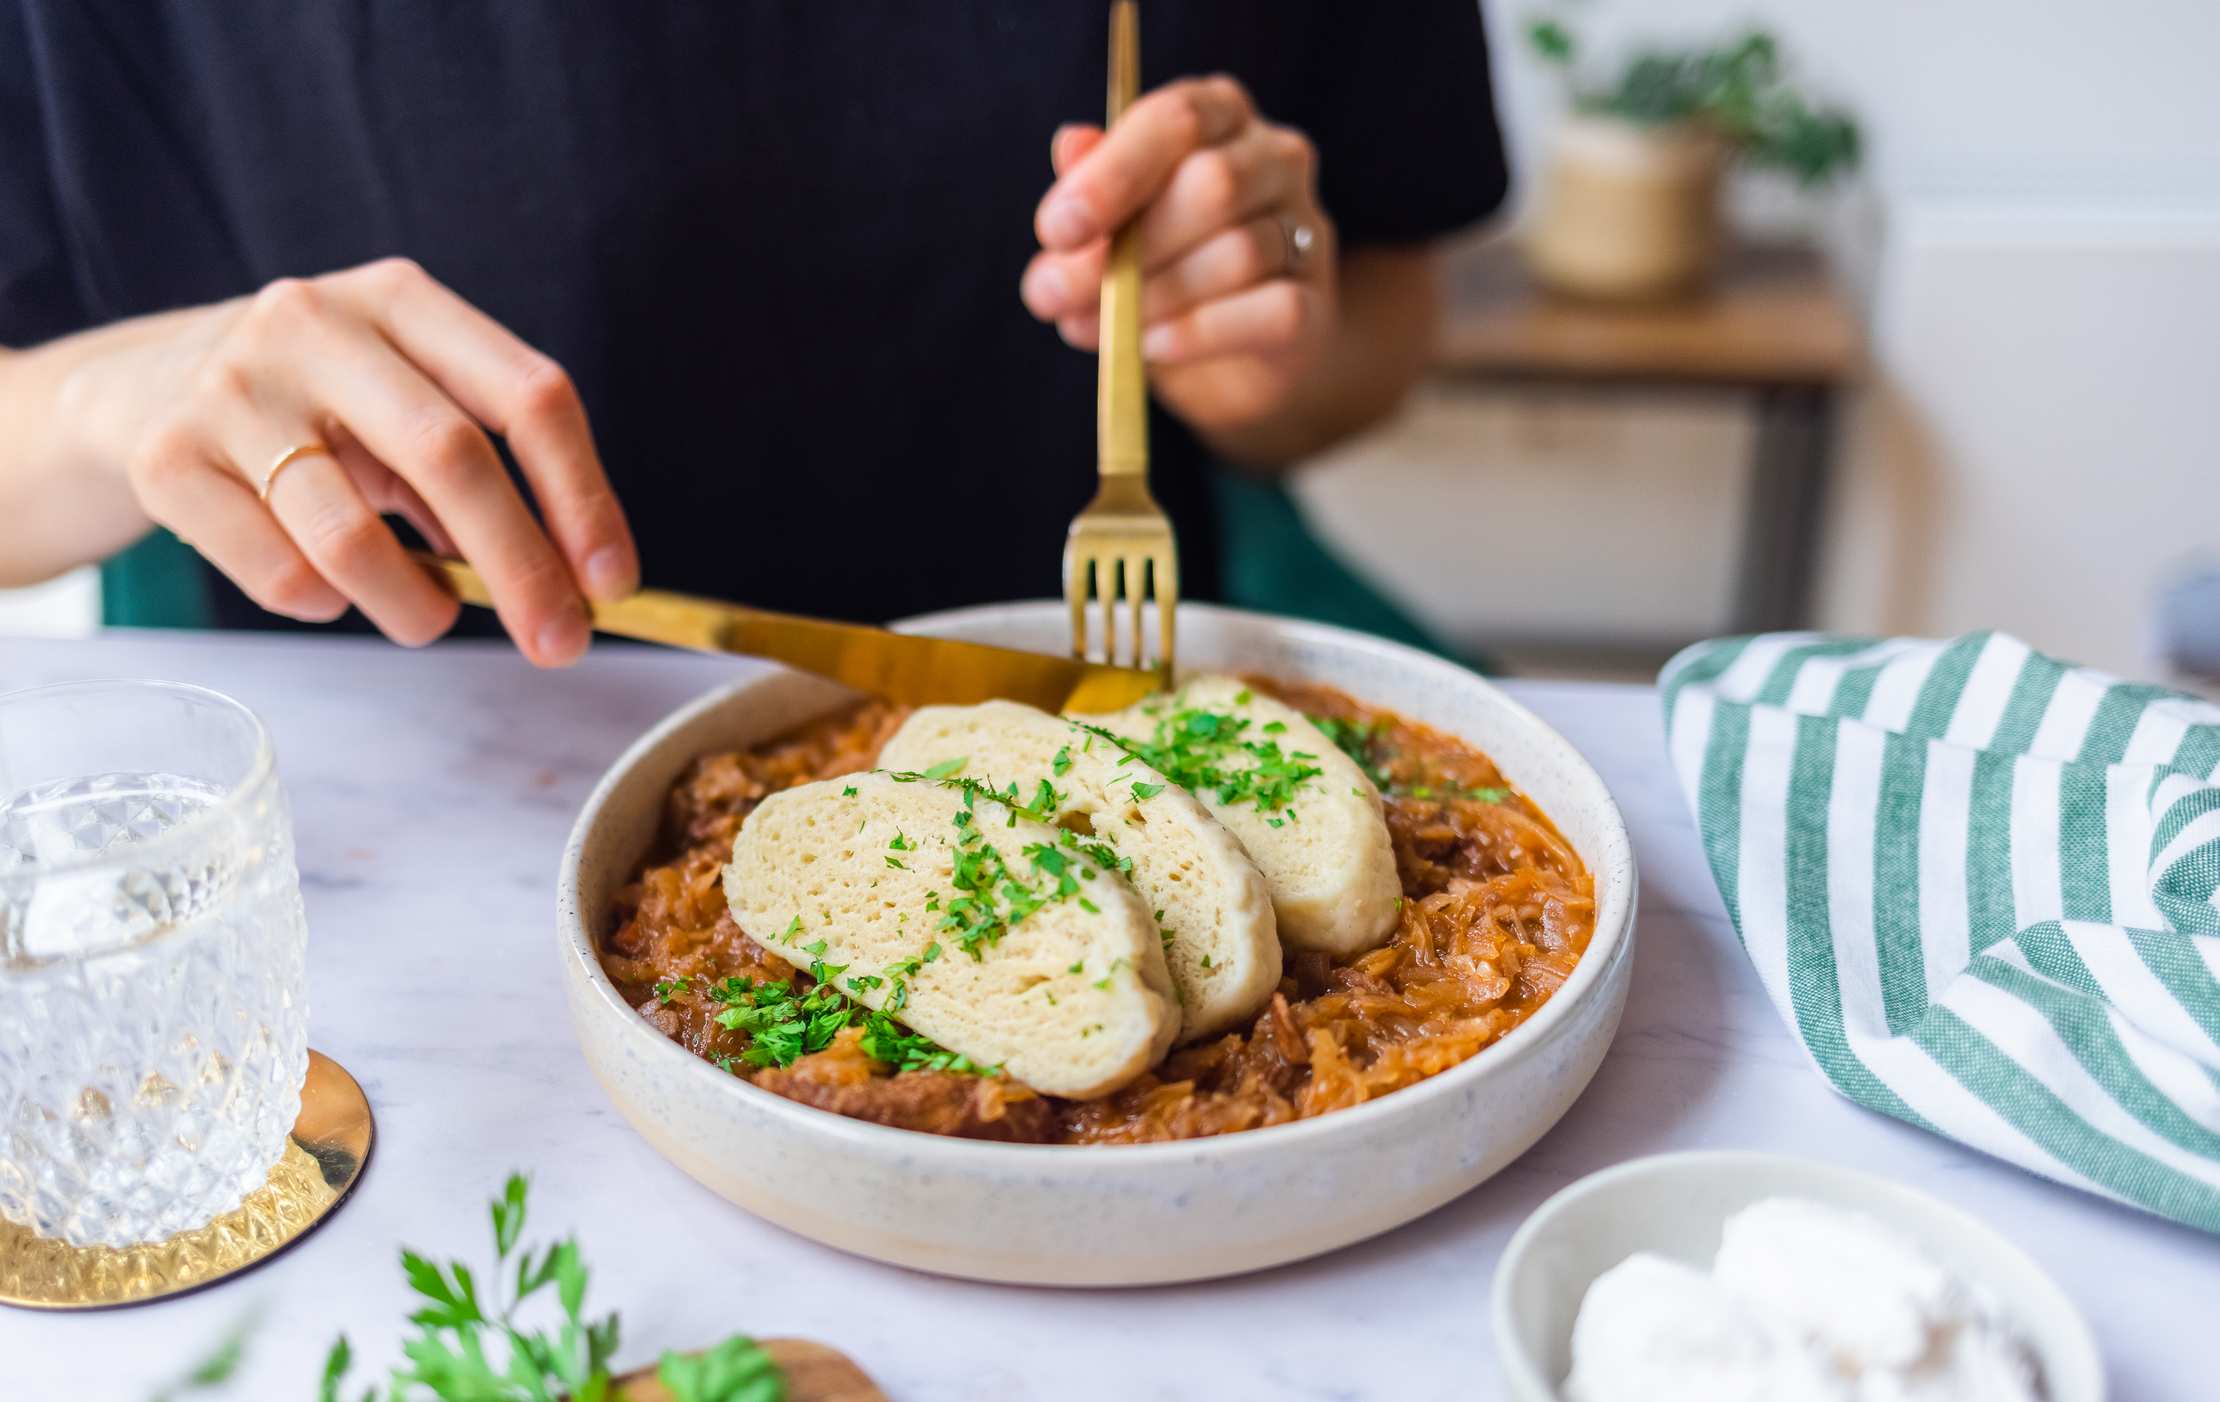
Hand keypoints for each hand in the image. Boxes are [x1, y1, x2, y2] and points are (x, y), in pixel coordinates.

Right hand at [85, 258, 634, 664]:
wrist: (134, 386)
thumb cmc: (315, 407)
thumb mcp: (400, 400)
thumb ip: (481, 470)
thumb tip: (571, 583)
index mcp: (401, 300)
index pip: (529, 395)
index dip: (583, 497)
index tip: (614, 583)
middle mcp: (316, 325)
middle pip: (452, 459)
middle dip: (523, 569)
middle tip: (561, 643)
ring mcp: (233, 387)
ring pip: (353, 537)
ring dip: (415, 607)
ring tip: (426, 619)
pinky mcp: (168, 458)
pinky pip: (280, 573)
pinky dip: (325, 604)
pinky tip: (327, 587)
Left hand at [1020, 75, 1336, 438]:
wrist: (1231, 350)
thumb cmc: (1161, 258)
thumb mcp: (1115, 217)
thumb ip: (1092, 185)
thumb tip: (1071, 145)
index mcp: (1219, 112)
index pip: (1176, 119)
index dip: (1111, 174)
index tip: (1055, 230)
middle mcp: (1275, 156)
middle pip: (1212, 185)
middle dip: (1123, 249)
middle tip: (1054, 295)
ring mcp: (1306, 226)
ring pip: (1237, 254)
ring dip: (1151, 299)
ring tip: (1094, 327)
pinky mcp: (1316, 300)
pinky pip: (1270, 311)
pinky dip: (1200, 332)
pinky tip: (1152, 346)